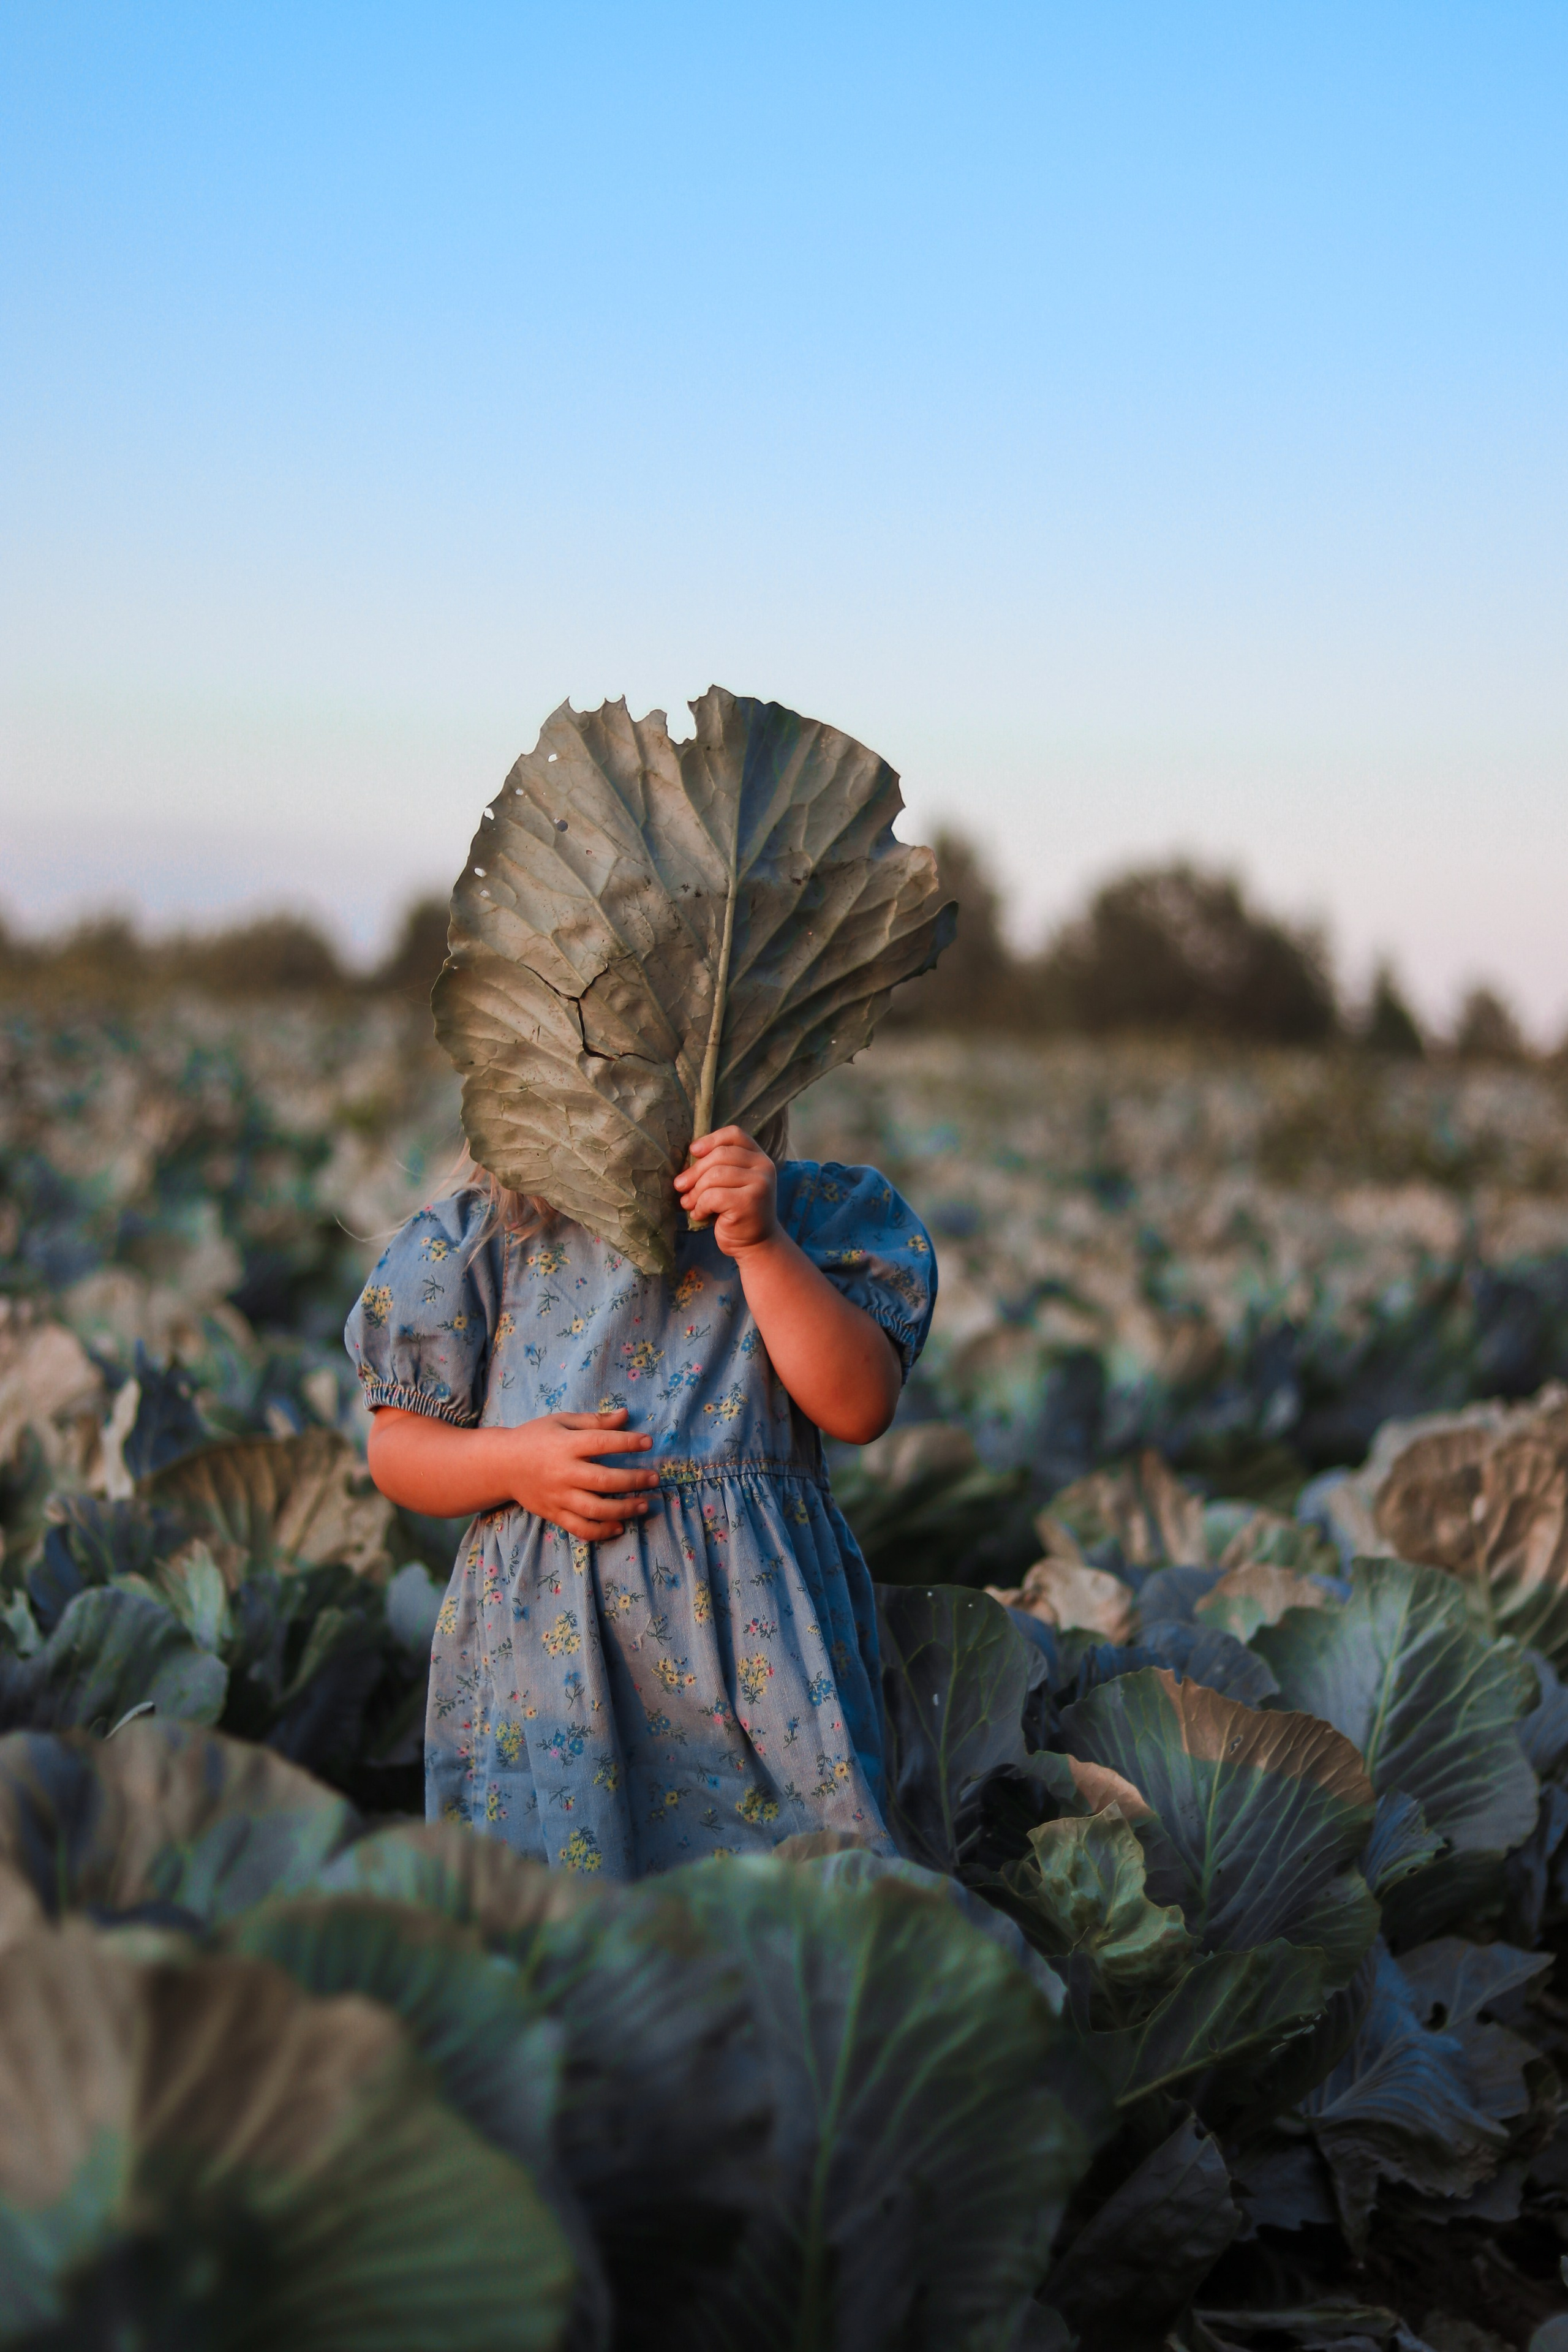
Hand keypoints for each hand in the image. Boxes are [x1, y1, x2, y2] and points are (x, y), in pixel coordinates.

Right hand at [504, 1409, 659, 1540]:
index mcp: (565, 1444)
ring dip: (624, 1509)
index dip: (628, 1442)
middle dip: (633, 1480)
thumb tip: (626, 1415)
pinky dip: (601, 1531)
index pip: (602, 1443)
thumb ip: (594, 1421)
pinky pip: (580, 1528)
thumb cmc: (535, 1437)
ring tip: (644, 1504)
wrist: (500, 1465)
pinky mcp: (553, 1514)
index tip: (648, 1442)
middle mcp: (563, 1472)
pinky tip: (619, 1526)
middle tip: (654, 1478)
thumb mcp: (561, 1421)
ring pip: (595, 1509)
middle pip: (603, 1480)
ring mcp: (558, 1497)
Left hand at [674, 1126, 778, 1256]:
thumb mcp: (731, 1183)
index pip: (734, 1135)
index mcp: (759, 1157)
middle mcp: (763, 1167)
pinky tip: (701, 1215)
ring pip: (714, 1176)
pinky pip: (713, 1196)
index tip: (693, 1151)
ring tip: (690, 1204)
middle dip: (694, 1172)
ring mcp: (759, 1184)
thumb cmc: (737, 1212)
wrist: (756, 1244)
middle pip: (719, 1155)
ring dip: (696, 1192)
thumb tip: (687, 1160)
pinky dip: (700, 1206)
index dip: (710, 1140)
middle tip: (680, 1186)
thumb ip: (718, 1167)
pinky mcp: (749, 1202)